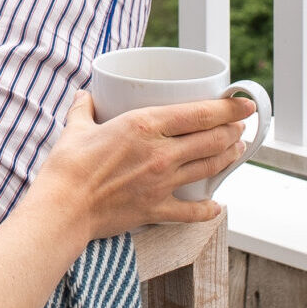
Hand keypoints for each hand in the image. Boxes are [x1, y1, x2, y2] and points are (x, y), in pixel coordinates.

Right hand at [30, 91, 255, 240]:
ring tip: (236, 151)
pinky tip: (216, 206)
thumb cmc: (67, 166)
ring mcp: (161, 183)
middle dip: (232, 131)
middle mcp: (160, 153)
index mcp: (143, 126)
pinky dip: (207, 209)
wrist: (63, 208)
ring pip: (208, 168)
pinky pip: (191, 211)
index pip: (199, 113)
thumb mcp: (75, 128)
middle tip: (240, 127)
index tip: (243, 104)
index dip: (228, 108)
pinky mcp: (155, 209)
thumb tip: (85, 96)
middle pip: (211, 140)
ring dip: (228, 159)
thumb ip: (83, 108)